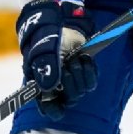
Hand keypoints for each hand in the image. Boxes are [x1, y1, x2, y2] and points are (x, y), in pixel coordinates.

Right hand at [16, 0, 97, 119]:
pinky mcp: (84, 74)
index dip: (53, 110)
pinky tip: (84, 59)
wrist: (62, 23)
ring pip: (80, 92)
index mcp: (41, 84)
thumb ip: (46, 68)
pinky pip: (91, 83)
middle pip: (69, 99)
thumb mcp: (44, 51)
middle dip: (70, 83)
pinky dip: (89, 71)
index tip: (59, 110)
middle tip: (68, 66)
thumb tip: (49, 88)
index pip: (47, 106)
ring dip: (79, 75)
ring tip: (74, 59)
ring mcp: (71, 80)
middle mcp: (57, 86)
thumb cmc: (47, 38)